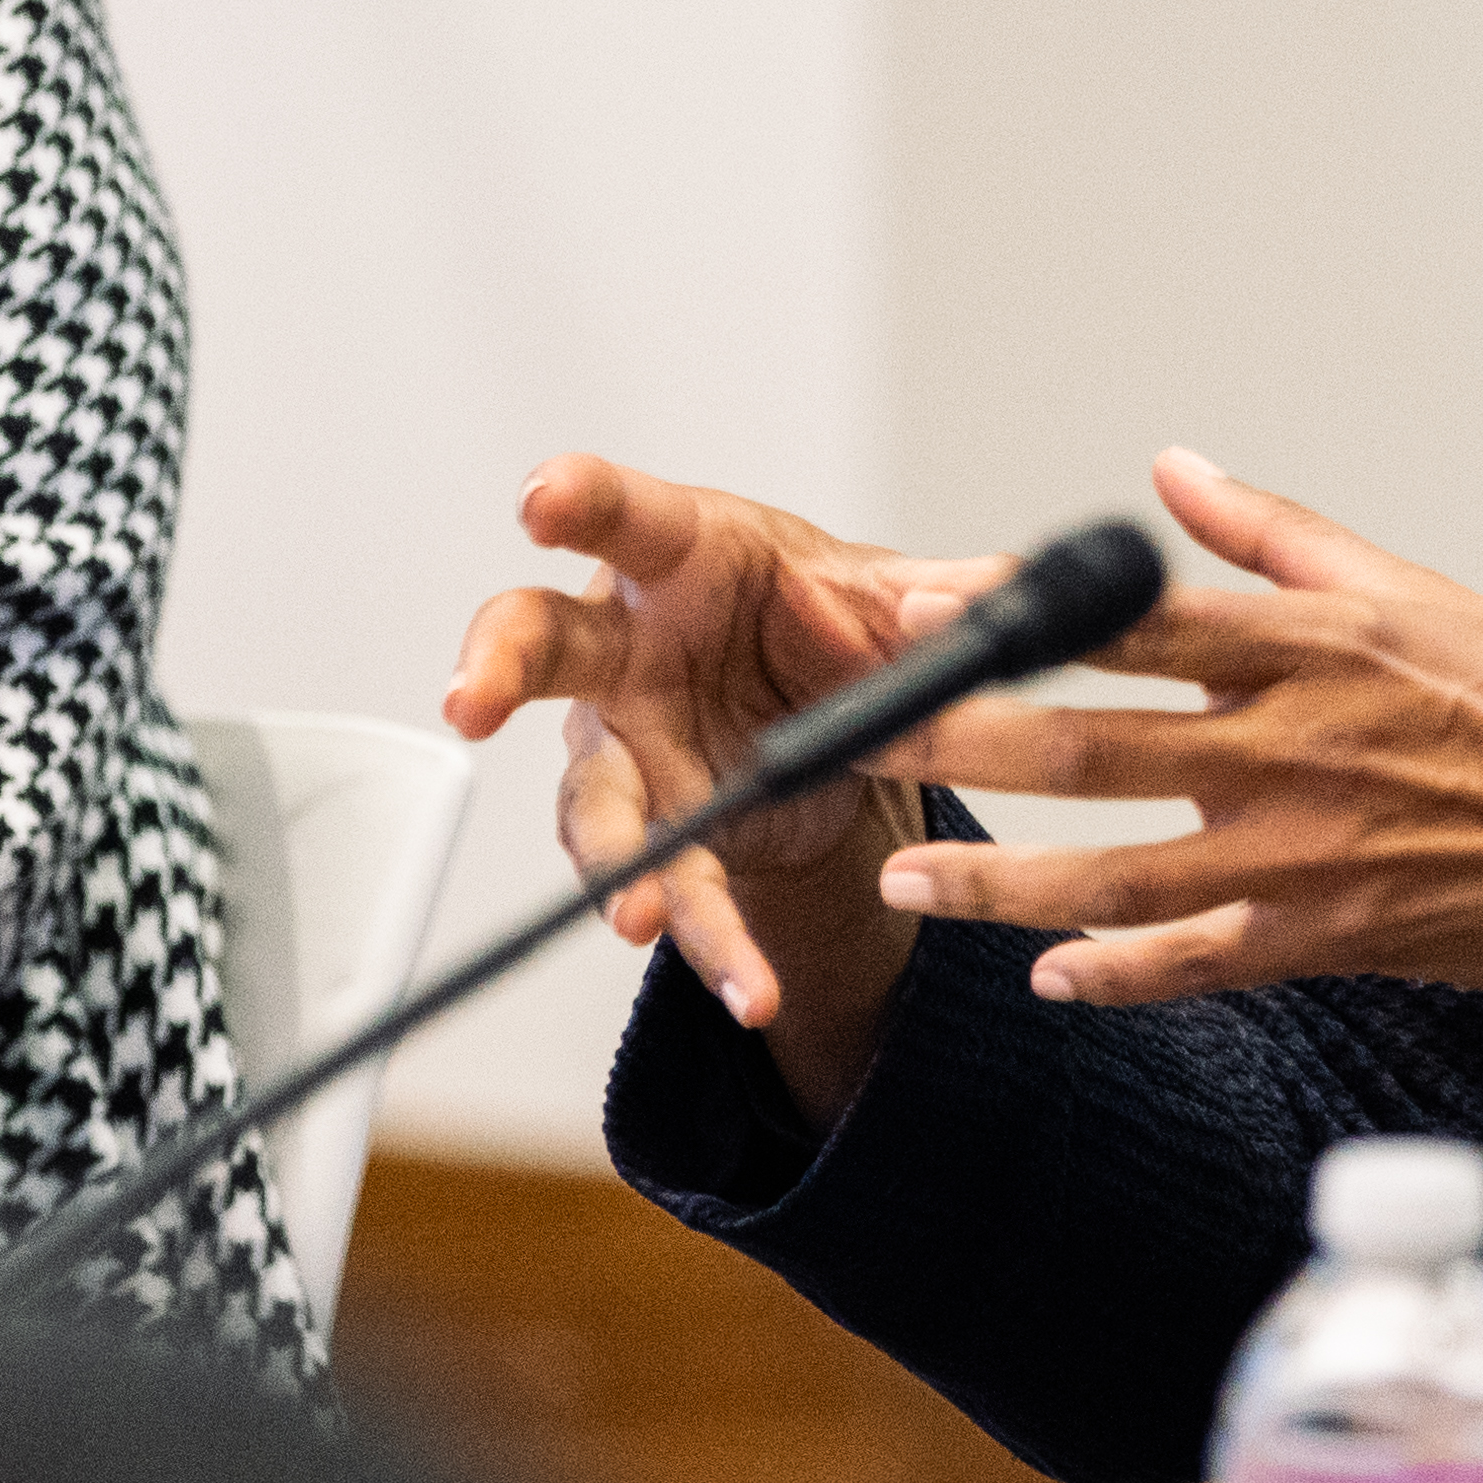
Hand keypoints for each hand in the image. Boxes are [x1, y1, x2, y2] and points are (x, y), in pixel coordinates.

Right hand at [444, 459, 1018, 1120]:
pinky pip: (667, 885)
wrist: (826, 714)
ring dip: (618, 861)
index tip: (542, 497)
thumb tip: (1010, 594)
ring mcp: (622, 742)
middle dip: (499, 663)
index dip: (576, 501)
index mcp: (683, 555)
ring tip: (640, 913)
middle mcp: (625, 644)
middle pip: (539, 640)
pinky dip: (709, 936)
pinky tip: (745, 985)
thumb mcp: (890, 597)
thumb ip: (949, 595)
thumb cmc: (825, 618)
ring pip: (595, 801)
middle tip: (472, 698)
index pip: (623, 516)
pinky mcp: (652, 829)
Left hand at [858, 451, 1482, 1063]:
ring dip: (996, 886)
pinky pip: (1200, 963)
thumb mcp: (1419, 591)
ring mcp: (1311, 850)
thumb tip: (1171, 467)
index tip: (906, 599)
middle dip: (949, 743)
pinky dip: (1118, 974)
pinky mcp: (1339, 936)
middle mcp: (1296, 742)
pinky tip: (1049, 976)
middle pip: (1081, 745)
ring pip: (1114, 873)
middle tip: (844, 740)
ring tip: (904, 888)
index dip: (1001, 612)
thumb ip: (1280, 535)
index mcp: (1314, 641)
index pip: (1123, 619)